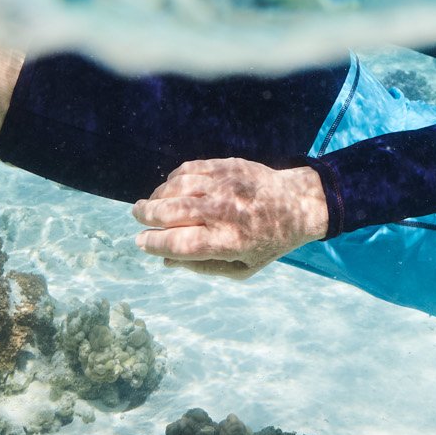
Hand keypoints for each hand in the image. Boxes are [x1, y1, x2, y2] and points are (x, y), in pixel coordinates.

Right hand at [132, 158, 329, 280]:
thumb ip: (203, 266)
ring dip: (157, 196)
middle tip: (137, 216)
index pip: (178, 243)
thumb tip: (166, 260)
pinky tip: (170, 188)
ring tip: (150, 204)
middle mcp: (224, 212)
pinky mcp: (228, 166)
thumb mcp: (241, 268)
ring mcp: (225, 185)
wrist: (299, 205)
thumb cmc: (269, 241)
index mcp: (228, 242)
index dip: (153, 242)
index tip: (141, 241)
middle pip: (171, 212)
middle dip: (146, 215)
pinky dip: (174, 179)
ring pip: (176, 187)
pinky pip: (190, 169)